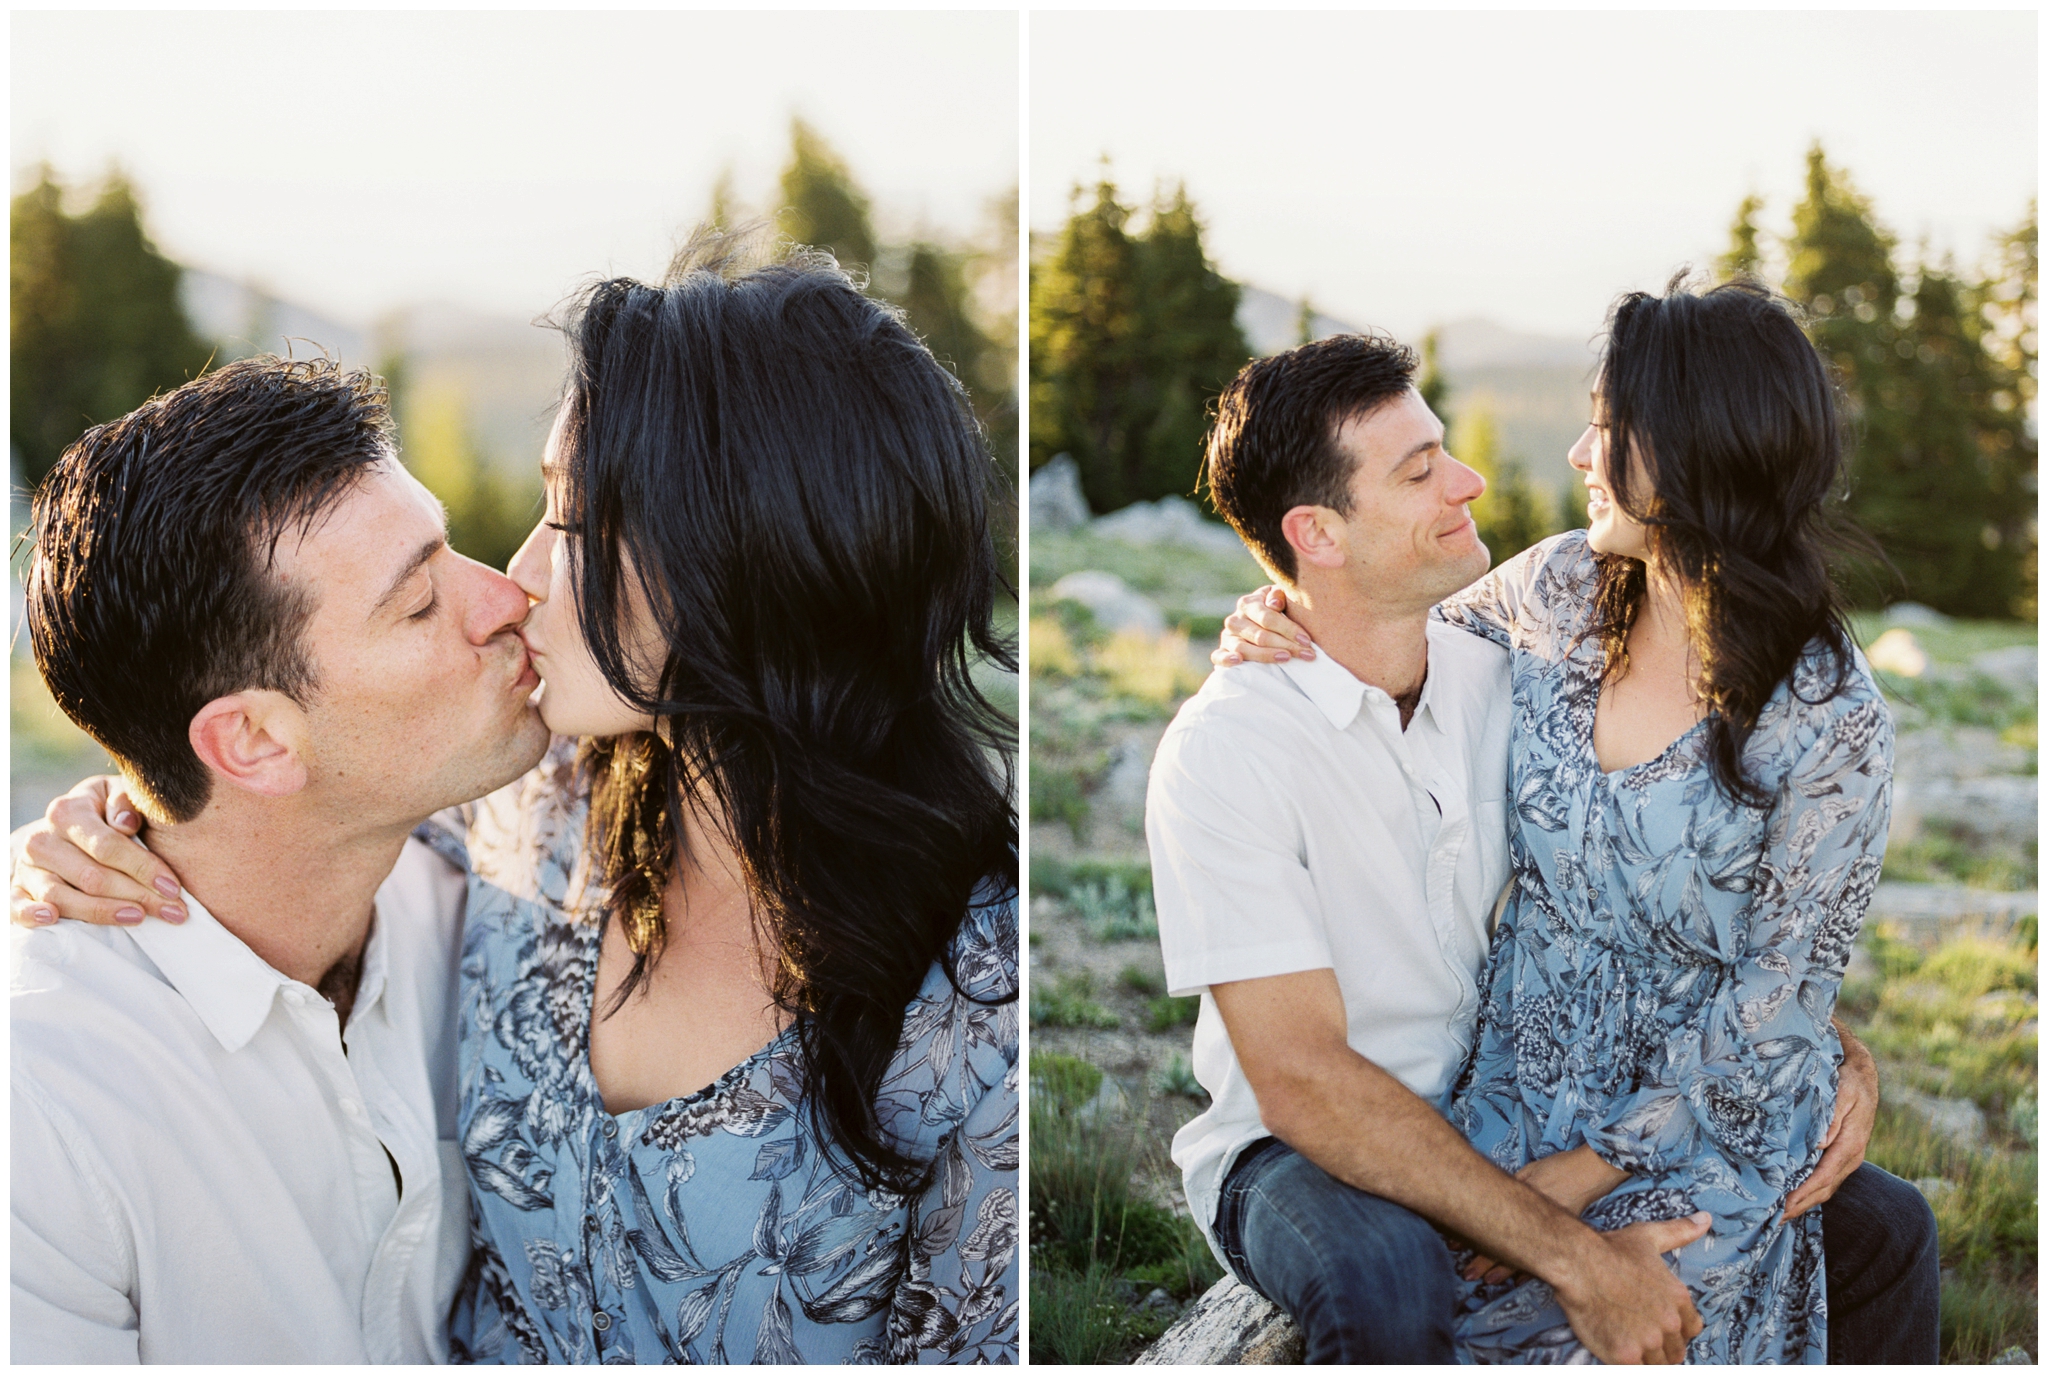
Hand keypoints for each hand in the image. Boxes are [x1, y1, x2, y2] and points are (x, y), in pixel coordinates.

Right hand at [10, 777, 187, 927]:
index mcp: (68, 812)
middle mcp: (42, 840)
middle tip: (173, 912)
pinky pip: (16, 906)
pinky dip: (31, 914)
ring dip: (102, 912)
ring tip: (138, 917)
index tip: (173, 887)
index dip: (143, 868)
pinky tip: (53, 919)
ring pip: (62, 896)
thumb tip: (126, 824)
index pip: (108, 846)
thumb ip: (125, 803)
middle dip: (138, 896)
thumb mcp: (117, 796)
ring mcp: (27, 867)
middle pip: (91, 877)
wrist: (63, 824)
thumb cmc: (103, 811)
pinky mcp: (16, 889)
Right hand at [1212, 586, 1315, 666]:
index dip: (1288, 629)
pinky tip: (1238, 661)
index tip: (1307, 640)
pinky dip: (1226, 659)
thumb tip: (1274, 604)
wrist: (1264, 624)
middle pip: (1259, 635)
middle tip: (1307, 654)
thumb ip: (1279, 595)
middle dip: (1285, 645)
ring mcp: (1227, 636)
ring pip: (1242, 648)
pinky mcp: (1222, 651)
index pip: (1267, 617)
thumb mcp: (1282, 598)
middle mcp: (1235, 619)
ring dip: (1265, 655)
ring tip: (1286, 658)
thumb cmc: (1279, 611)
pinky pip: (1218, 656)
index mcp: (1248, 603)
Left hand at [1464, 1147, 1628, 1282]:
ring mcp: (1550, 1233)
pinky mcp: (1562, 1236)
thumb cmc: (1558, 1168)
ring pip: (1523, 1257)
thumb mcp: (1529, 1172)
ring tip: (1488, 1282)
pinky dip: (1530, 1269)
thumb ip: (1512, 1187)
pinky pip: (1543, 1258)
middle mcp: (1534, 1223)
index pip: (1491, 1227)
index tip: (1454, 1247)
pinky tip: (1519, 1279)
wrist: (1592, 1172)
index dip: (1471, 1238)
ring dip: (1503, 1270)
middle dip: (1483, 1262)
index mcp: (1522, 1205)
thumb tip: (1491, 1198)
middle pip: (1504, 1247)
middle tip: (1467, 1275)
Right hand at [1553, 1212, 1710, 1364]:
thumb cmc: (1610, 1249)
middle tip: (1640, 1337)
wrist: (1576, 1262)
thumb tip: (1706, 1219)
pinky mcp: (1625, 1356)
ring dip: (1646, 1359)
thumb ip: (1680, 1232)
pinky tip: (1615, 1350)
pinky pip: (1636, 1370)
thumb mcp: (1649, 1236)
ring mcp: (1648, 1342)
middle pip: (1676, 1352)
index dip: (1676, 1329)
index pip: (1692, 1329)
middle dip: (1662, 1347)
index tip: (1659, 1326)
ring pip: (1658, 1365)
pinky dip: (1628, 1364)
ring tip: (1629, 1345)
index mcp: (1679, 1299)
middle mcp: (1669, 1323)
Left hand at [1783, 1027, 1877, 1219]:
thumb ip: (1833, 1117)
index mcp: (1850, 1145)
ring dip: (1803, 1203)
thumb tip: (1820, 1143)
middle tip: (1772, 1219)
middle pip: (1823, 1189)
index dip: (1803, 1193)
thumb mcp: (1843, 1093)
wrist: (1861, 1075)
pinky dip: (1808, 1192)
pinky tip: (1791, 1197)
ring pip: (1824, 1188)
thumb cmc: (1848, 1081)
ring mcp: (1846, 1159)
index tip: (1783, 1206)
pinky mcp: (1839, 1156)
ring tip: (1778, 1216)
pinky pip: (1824, 1179)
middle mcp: (1850, 1157)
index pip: (1823, 1176)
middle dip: (1799, 1206)